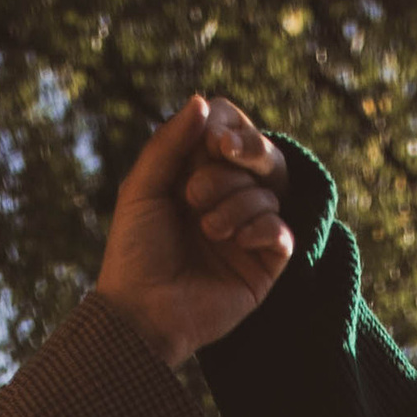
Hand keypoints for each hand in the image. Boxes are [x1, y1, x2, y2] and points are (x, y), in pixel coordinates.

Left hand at [96, 94, 291, 366]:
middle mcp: (227, 199)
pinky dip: (262, 227)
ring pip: (270, 193)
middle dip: (232, 165)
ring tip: (206, 228)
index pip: (230, 134)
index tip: (213, 143)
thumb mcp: (142, 188)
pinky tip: (235, 240)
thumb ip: (170, 142)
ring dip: (237, 202)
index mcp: (197, 175)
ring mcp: (247, 233)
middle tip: (196, 192)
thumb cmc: (134, 252)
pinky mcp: (263, 267)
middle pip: (259, 157)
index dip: (229, 130)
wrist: (142, 315)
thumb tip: (202, 101)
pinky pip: (282, 232)